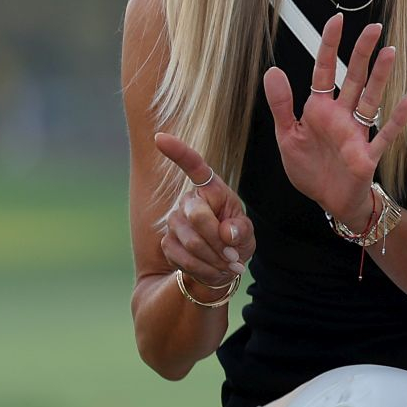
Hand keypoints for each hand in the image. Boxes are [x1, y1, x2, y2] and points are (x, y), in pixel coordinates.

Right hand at [154, 131, 254, 289]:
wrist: (221, 265)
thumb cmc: (236, 241)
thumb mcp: (247, 234)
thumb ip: (241, 231)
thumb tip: (228, 233)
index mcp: (211, 189)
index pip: (194, 166)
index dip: (177, 151)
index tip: (160, 136)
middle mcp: (189, 201)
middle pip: (198, 217)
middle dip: (219, 240)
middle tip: (234, 255)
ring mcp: (174, 221)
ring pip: (191, 241)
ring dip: (214, 258)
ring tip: (227, 263)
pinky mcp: (167, 241)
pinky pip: (183, 257)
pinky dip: (203, 268)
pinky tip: (213, 269)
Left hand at [264, 13, 406, 226]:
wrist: (327, 201)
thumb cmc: (310, 169)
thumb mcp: (287, 136)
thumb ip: (281, 105)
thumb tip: (273, 70)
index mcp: (319, 109)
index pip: (324, 71)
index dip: (329, 45)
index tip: (337, 21)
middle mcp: (341, 116)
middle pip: (353, 78)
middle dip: (362, 52)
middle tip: (374, 28)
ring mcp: (356, 133)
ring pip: (370, 99)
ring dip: (380, 77)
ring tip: (390, 52)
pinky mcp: (366, 155)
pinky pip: (384, 134)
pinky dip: (396, 119)